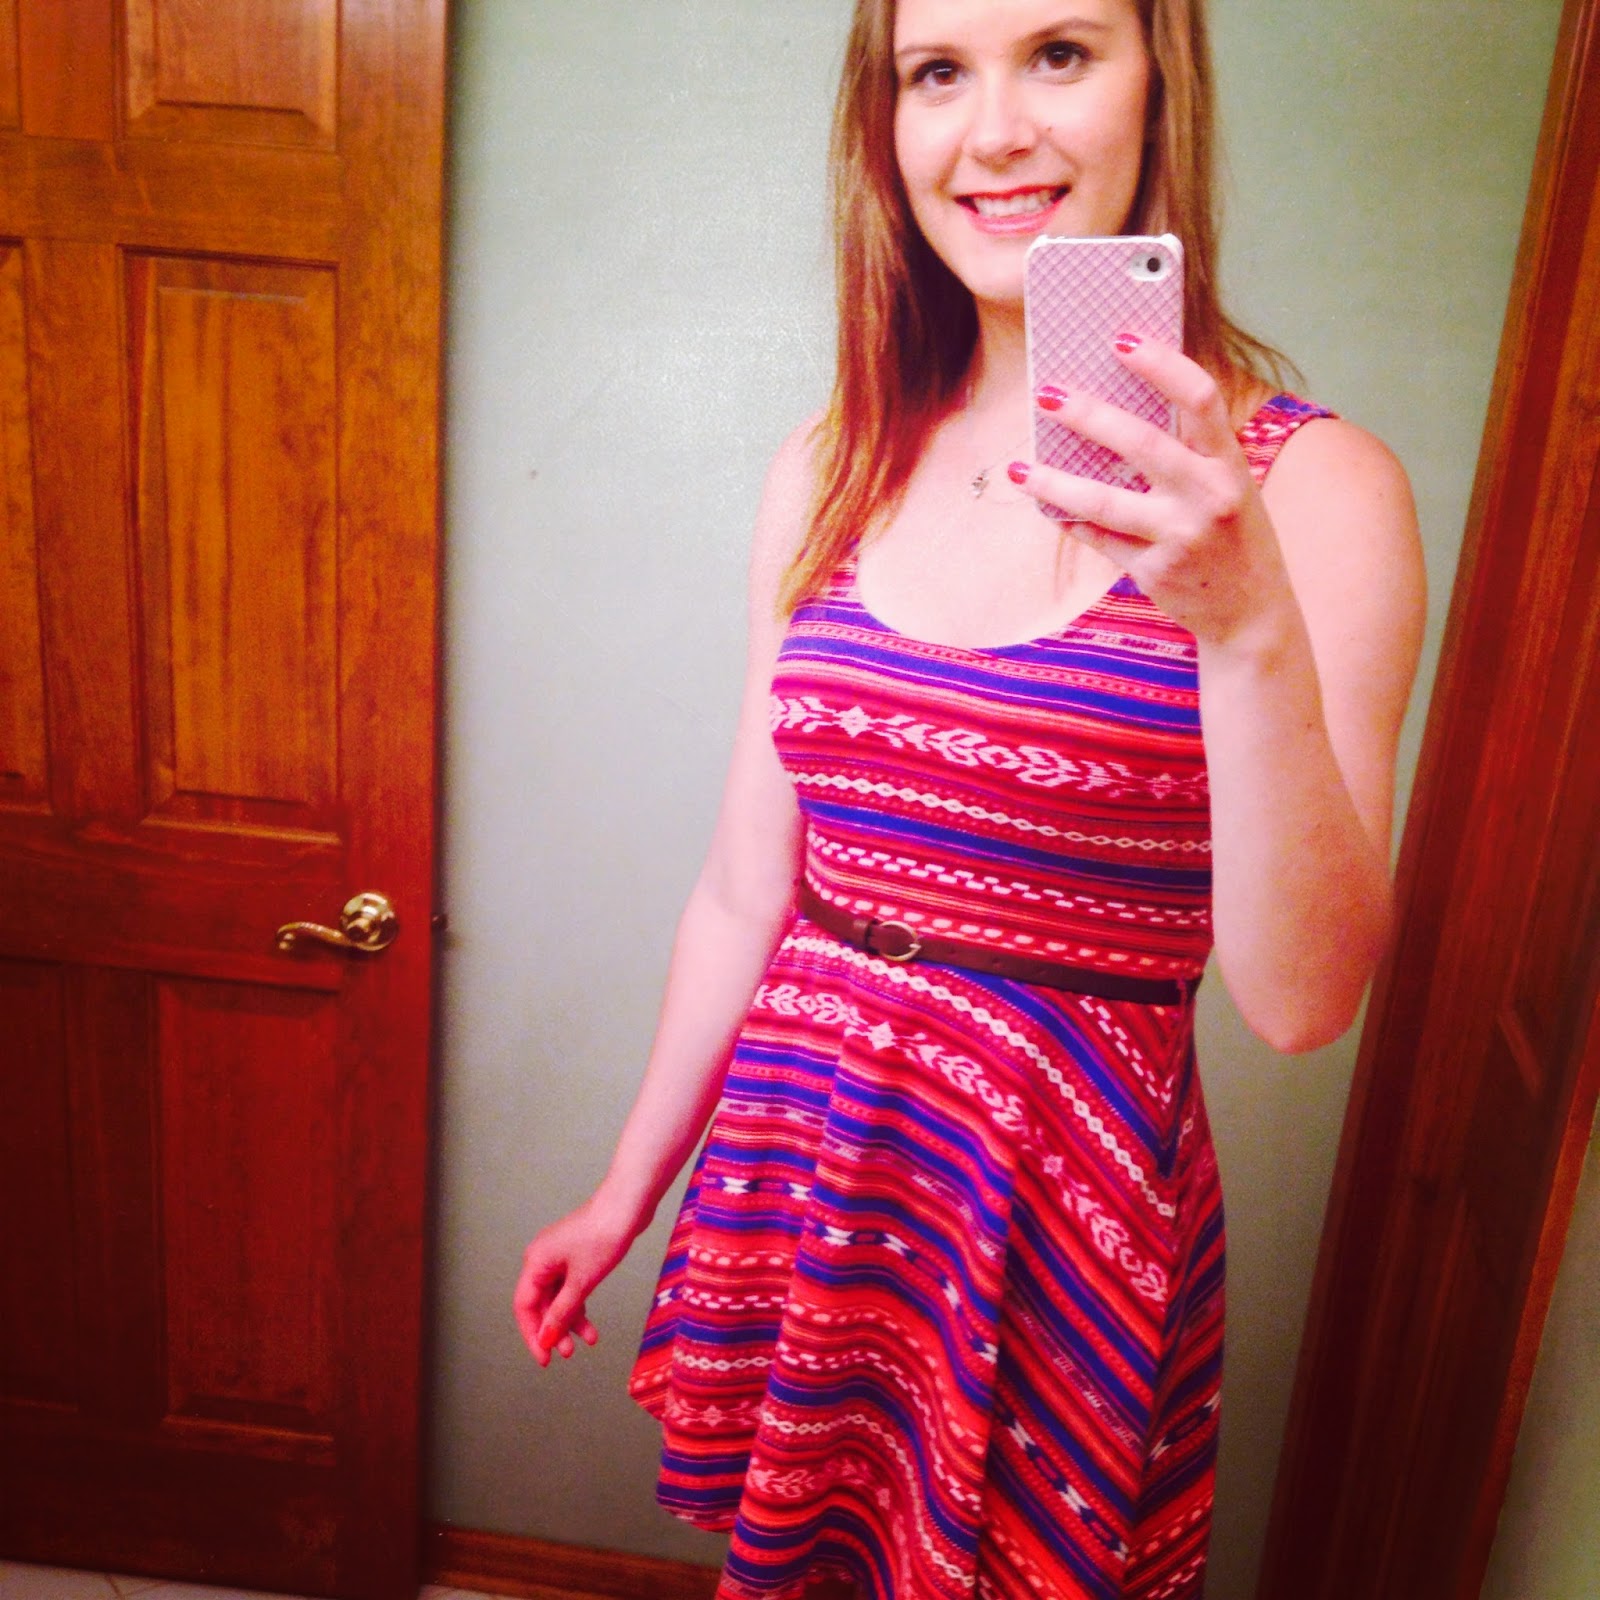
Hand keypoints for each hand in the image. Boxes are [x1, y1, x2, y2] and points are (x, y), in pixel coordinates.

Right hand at [512, 1195, 634, 1367]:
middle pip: (540, 1303)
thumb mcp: (582, 1281)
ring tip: (587, 1340)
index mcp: (535, 1261)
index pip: (524, 1306)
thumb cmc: (604, 1235)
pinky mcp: (576, 1256)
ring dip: (570, 1320)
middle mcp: (542, 1259)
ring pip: (558, 1297)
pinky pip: (570, 1287)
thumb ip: (562, 1312)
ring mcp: (559, 1257)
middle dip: (554, 1329)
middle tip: (567, 1353)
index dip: (532, 1335)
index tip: (544, 1359)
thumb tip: (546, 1339)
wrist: (629, 1204)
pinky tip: (591, 1326)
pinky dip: (579, 1305)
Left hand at [1012, 338, 1296, 651]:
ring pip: (1105, 501)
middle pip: (1141, 443)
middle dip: (1088, 415)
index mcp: (1230, 464)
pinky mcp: (1153, 571)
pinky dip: (1070, 521)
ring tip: (1021, 467)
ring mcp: (1179, 537)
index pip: (1200, 399)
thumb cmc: (1234, 536)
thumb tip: (1117, 408)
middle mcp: (1208, 496)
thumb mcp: (1229, 486)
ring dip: (1056, 482)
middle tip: (1046, 393)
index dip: (1161, 364)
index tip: (1122, 339)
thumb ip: (1188, 452)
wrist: (1253, 613)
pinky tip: (1046, 506)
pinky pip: (1100, 539)